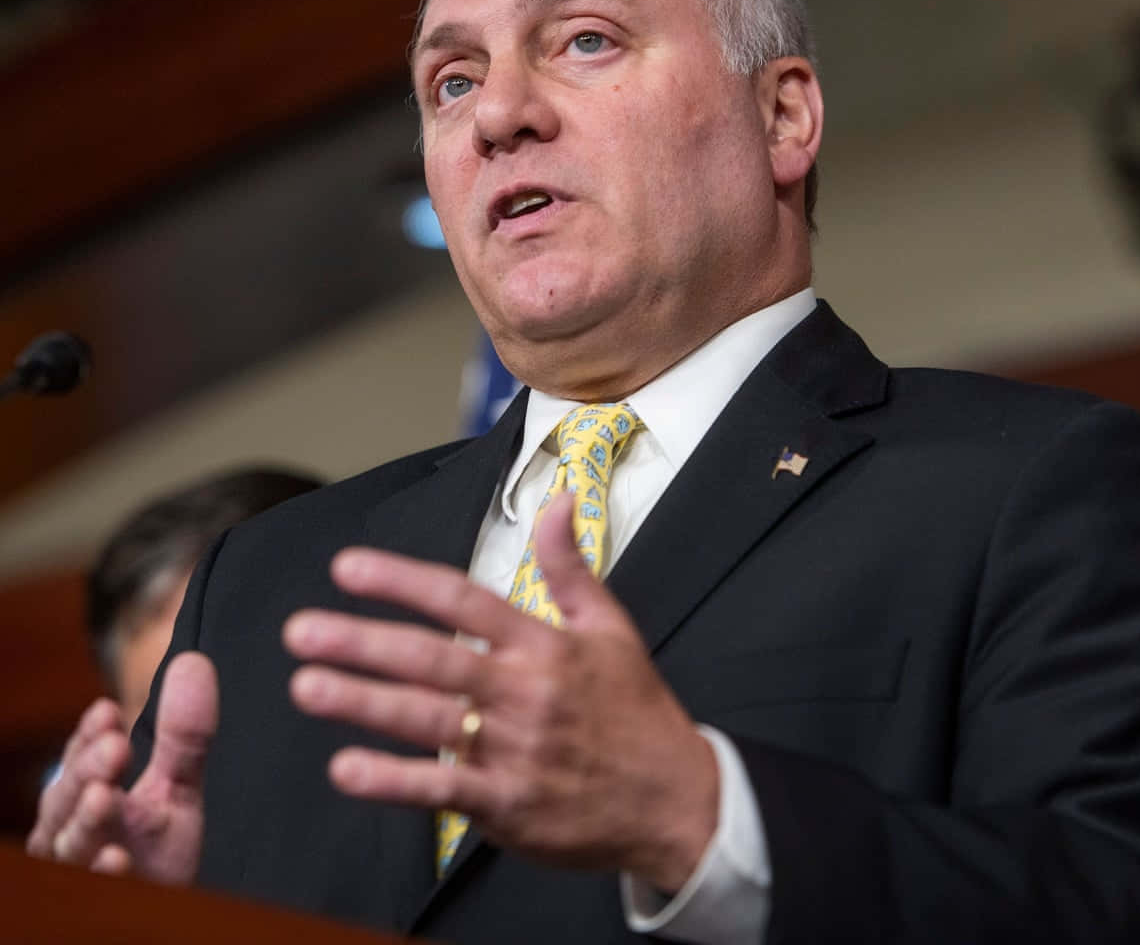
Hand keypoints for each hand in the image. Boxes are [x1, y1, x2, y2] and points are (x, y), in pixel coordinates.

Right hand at [26, 651, 216, 883]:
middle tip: (113, 747)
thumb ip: (184, 734)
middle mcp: (75, 832)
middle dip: (87, 771)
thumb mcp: (176, 787)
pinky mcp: (95, 903)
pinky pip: (89, 893)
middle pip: (69, 798)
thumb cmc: (156, 849)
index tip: (108, 711)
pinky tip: (116, 860)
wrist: (162, 910)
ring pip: (71, 845)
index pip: (79, 760)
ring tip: (104, 797)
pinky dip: (101, 875)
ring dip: (86, 821)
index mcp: (89, 796)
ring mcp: (80, 871)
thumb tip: (194, 663)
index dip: (88, 738)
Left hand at [284, 492, 718, 891]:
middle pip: (433, 657)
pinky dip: (393, 781)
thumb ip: (570, 564)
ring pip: (428, 719)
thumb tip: (559, 496)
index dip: (403, 580)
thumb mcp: (611, 626)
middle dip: (363, 641)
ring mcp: (514, 749)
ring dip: (363, 701)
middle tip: (301, 630)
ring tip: (307, 685)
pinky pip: (443, 790)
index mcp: (544, 644)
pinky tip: (346, 768)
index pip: (463, 599)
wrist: (676, 799)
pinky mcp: (509, 805)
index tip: (348, 566)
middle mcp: (523, 691)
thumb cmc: (636, 708)